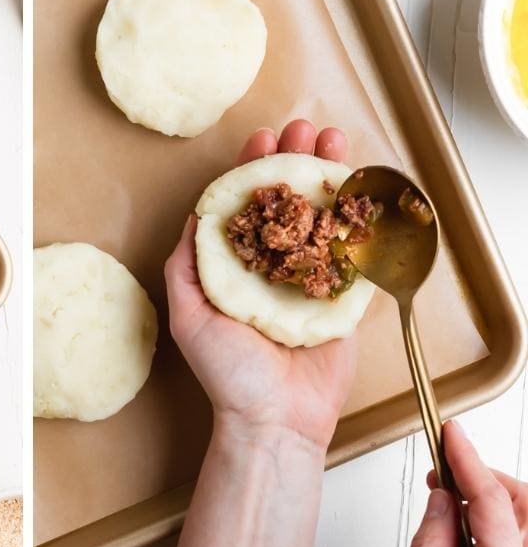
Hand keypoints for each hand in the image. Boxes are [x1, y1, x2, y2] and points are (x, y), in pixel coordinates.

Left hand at [164, 119, 354, 448]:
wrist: (275, 418)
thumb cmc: (227, 373)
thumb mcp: (188, 314)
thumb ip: (185, 266)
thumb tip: (193, 217)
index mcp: (235, 268)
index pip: (244, 207)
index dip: (251, 171)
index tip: (260, 141)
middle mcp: (272, 267)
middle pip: (286, 202)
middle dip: (294, 160)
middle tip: (302, 127)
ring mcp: (309, 280)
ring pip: (321, 216)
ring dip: (329, 176)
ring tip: (334, 140)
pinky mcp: (342, 297)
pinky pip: (353, 250)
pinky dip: (358, 217)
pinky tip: (362, 186)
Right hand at [391, 421, 527, 546]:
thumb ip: (431, 544)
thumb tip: (441, 500)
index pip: (494, 503)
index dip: (470, 460)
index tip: (452, 433)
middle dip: (492, 480)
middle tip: (450, 473)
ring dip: (500, 505)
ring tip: (455, 506)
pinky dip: (503, 532)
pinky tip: (473, 536)